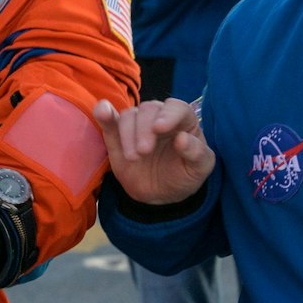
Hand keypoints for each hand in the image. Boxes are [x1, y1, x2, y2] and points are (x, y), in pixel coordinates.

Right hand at [92, 98, 215, 205]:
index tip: (160, 128)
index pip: (176, 107)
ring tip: (133, 157)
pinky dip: (104, 113)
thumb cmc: (183, 176)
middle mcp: (159, 117)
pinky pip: (109, 118)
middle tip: (144, 152)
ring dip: (128, 133)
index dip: (168, 115)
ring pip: (129, 115)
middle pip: (149, 109)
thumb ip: (197, 153)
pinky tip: (103, 111)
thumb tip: (182, 138)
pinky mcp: (117, 134)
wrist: (159, 195)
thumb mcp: (199, 169)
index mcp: (183, 120)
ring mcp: (137, 124)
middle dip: (145, 129)